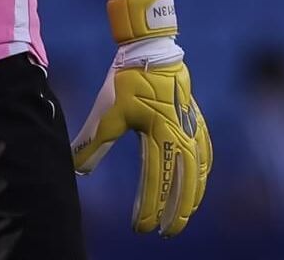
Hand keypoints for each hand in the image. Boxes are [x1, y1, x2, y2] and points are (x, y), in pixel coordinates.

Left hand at [70, 0, 211, 235]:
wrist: (151, 51)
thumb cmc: (127, 81)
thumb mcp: (107, 112)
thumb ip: (94, 143)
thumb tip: (79, 171)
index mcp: (160, 134)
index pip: (155, 182)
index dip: (149, 208)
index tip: (142, 228)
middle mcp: (181, 135)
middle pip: (184, 184)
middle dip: (176, 212)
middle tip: (167, 232)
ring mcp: (192, 129)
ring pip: (198, 172)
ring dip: (192, 197)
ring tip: (183, 216)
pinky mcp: (196, 121)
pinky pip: (205, 154)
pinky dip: (203, 173)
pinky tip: (198, 183)